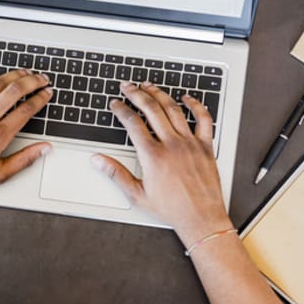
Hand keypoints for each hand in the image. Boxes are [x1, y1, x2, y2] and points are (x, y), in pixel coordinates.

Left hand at [0, 70, 52, 195]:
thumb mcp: (0, 173)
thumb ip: (25, 159)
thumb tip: (44, 148)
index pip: (26, 109)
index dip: (40, 98)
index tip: (47, 93)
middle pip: (15, 91)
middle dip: (32, 81)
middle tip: (41, 78)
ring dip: (13, 75)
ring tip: (24, 73)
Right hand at [91, 82, 232, 246]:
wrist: (201, 218)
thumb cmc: (172, 209)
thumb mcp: (137, 194)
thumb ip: (115, 173)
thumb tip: (98, 161)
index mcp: (153, 156)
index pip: (132, 123)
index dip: (121, 109)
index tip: (116, 104)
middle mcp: (172, 145)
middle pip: (151, 109)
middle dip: (136, 94)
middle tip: (128, 86)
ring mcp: (190, 143)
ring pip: (173, 109)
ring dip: (160, 94)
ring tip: (149, 86)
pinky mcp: (205, 146)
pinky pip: (203, 119)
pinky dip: (195, 105)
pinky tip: (186, 98)